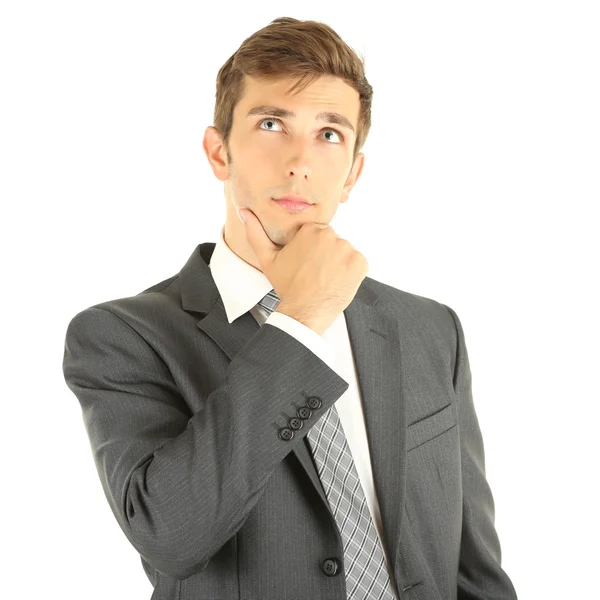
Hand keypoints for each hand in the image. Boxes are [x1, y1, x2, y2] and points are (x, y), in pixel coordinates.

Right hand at [239, 208, 368, 335]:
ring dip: (339, 263)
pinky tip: (338, 282)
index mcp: (310, 230)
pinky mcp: (360, 263)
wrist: (303, 311)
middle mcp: (330, 235)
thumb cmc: (286, 286)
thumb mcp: (267, 259)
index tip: (306, 264)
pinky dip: (351, 272)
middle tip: (316, 273)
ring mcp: (347, 249)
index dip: (312, 250)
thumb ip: (255, 233)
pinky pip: (358, 263)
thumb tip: (244, 211)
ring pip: (344, 252)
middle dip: (326, 255)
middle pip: (332, 242)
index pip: (317, 234)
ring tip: (326, 279)